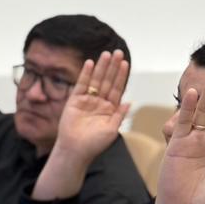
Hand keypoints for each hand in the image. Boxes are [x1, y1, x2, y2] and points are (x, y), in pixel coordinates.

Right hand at [32, 52, 129, 200]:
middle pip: (107, 81)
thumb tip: (130, 102)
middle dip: (112, 67)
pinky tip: (90, 63)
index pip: (117, 88)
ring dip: (101, 67)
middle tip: (118, 52)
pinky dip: (85, 74)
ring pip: (96, 80)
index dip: (121, 76)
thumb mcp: (112, 130)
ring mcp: (87, 100)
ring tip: (106, 54)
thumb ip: (119, 115)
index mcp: (110, 109)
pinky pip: (81, 85)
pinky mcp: (75, 101)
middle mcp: (99, 102)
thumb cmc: (94, 144)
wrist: (75, 151)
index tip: (125, 63)